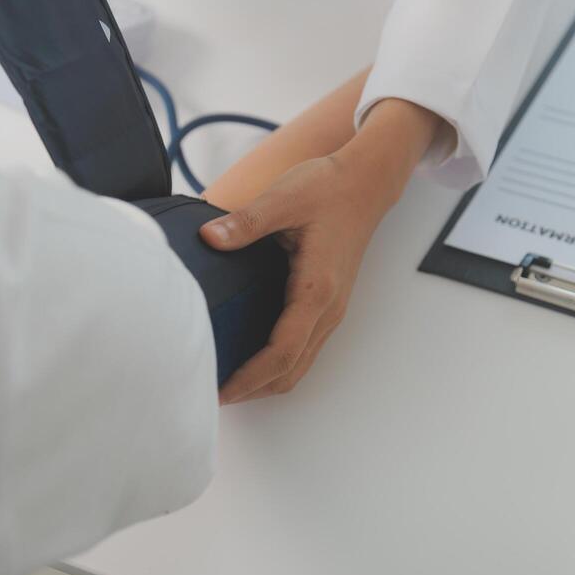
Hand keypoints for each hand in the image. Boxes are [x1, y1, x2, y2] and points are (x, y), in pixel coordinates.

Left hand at [200, 99, 440, 403]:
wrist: (366, 182)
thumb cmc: (328, 188)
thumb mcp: (283, 198)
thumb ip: (245, 222)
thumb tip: (208, 238)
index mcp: (316, 289)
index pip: (281, 352)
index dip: (249, 378)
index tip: (218, 389)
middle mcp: (329, 307)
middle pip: (291, 371)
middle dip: (253, 390)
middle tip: (212, 393)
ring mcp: (332, 308)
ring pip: (300, 364)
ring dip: (266, 381)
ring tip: (227, 382)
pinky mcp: (329, 302)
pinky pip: (305, 348)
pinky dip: (279, 364)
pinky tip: (251, 355)